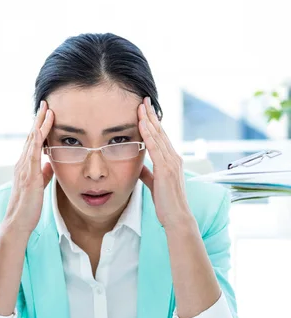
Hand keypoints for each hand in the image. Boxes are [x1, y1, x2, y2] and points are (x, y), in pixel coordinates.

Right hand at [3, 100, 54, 235]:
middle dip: (39, 119)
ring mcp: (24, 169)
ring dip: (39, 124)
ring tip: (46, 109)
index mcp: (25, 166)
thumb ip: (44, 173)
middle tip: (46, 102)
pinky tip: (40, 129)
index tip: (47, 112)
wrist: (18, 222)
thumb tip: (50, 163)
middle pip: (31, 136)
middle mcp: (22, 164)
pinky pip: (32, 155)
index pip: (33, 141)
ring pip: (32, 141)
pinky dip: (36, 140)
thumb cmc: (29, 207)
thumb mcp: (39, 186)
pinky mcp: (28, 176)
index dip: (40, 126)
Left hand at [138, 96, 193, 229]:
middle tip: (144, 99)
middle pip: (161, 132)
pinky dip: (148, 134)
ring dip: (149, 120)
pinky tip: (142, 124)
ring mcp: (172, 162)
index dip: (153, 122)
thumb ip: (148, 173)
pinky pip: (155, 147)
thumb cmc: (167, 203)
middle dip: (152, 115)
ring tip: (141, 105)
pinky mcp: (166, 169)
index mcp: (172, 160)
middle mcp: (174, 158)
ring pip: (158, 136)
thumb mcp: (154, 184)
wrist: (177, 218)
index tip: (145, 109)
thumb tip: (139, 165)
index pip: (161, 137)